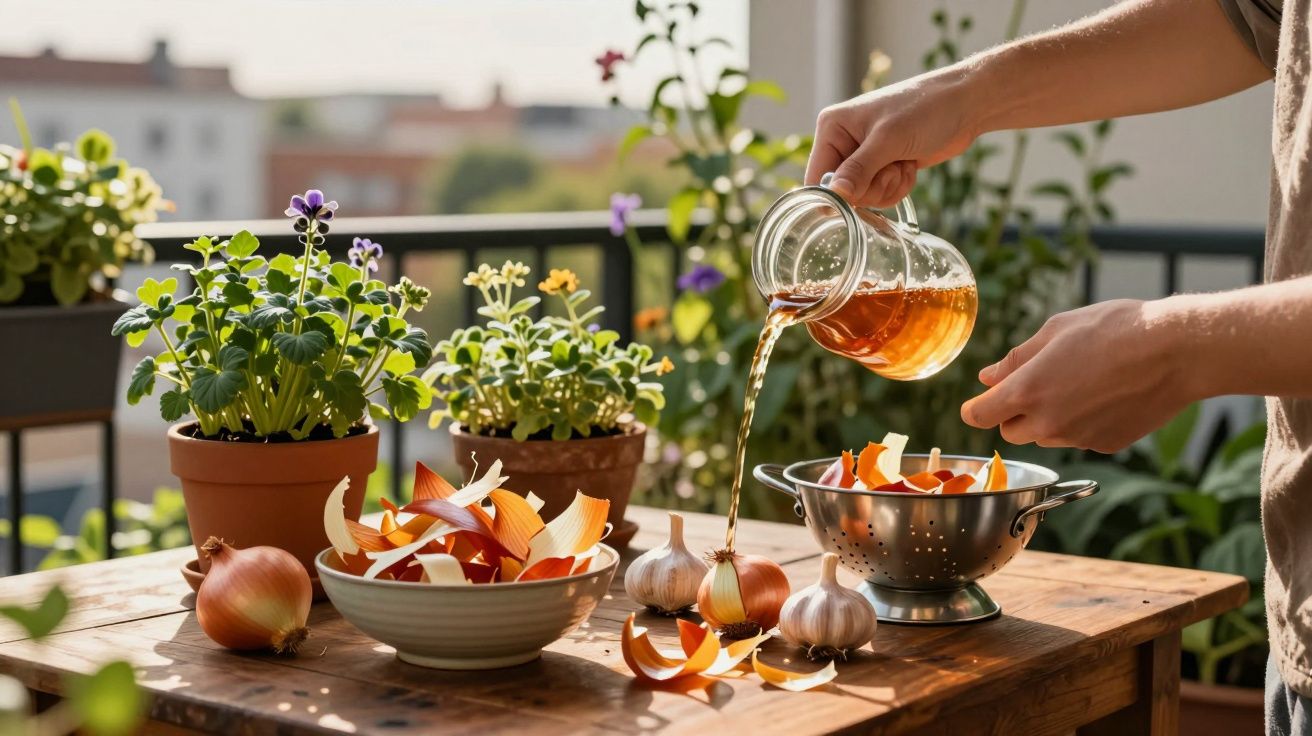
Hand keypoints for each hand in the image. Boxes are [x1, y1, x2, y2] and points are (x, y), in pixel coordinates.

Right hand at [805, 66, 981, 207]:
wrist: (965, 105)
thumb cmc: (926, 109)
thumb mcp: (888, 140)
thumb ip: (858, 170)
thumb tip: (834, 195)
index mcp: (832, 128)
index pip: (816, 178)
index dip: (837, 194)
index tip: (863, 193)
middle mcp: (843, 142)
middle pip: (842, 192)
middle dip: (872, 187)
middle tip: (892, 167)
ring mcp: (864, 156)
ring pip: (864, 196)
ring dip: (888, 186)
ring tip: (904, 162)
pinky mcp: (883, 166)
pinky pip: (881, 194)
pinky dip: (899, 185)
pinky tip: (910, 165)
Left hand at [960, 299, 1196, 452]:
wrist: (1177, 351)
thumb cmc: (1115, 330)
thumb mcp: (1056, 331)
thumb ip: (1016, 359)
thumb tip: (987, 376)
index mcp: (1027, 392)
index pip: (979, 416)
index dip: (976, 407)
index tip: (982, 400)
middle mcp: (1048, 423)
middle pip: (1011, 432)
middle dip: (1014, 413)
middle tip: (1037, 383)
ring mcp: (1077, 439)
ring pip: (1045, 436)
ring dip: (1048, 418)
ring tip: (1079, 383)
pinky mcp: (1105, 446)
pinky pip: (1079, 438)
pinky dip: (1082, 423)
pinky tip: (1106, 395)